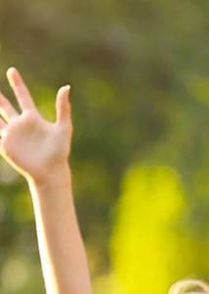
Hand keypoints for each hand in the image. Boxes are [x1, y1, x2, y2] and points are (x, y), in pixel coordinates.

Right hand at [0, 68, 71, 183]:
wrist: (51, 171)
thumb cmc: (60, 150)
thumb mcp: (63, 127)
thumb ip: (63, 108)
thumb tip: (66, 87)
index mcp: (33, 118)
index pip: (23, 96)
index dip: (17, 84)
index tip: (11, 70)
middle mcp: (20, 124)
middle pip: (6, 106)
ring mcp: (12, 135)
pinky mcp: (5, 146)